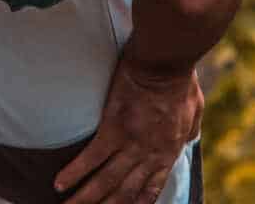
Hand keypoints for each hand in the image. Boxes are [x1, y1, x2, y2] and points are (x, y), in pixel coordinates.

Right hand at [54, 51, 202, 203]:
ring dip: (84, 198)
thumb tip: (188, 138)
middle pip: (124, 192)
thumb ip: (189, 130)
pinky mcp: (112, 128)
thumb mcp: (194, 111)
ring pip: (105, 181)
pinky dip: (74, 173)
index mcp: (168, 152)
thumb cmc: (180, 81)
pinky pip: (90, 158)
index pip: (150, 189)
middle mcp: (148, 155)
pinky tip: (59, 183)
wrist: (165, 63)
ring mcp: (130, 144)